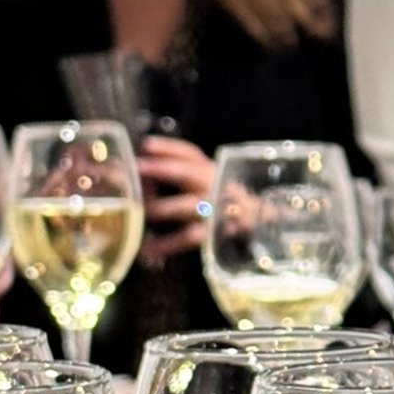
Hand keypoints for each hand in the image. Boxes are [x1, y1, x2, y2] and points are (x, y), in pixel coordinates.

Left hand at [136, 133, 215, 263]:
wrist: (256, 224)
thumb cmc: (222, 200)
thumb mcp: (208, 180)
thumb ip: (182, 174)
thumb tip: (140, 173)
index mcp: (210, 169)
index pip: (189, 154)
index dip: (168, 148)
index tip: (146, 145)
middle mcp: (213, 185)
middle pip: (187, 173)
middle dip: (161, 169)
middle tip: (138, 167)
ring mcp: (213, 210)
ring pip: (185, 206)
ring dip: (160, 207)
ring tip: (138, 210)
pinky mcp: (212, 234)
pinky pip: (186, 238)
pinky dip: (165, 244)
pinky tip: (145, 248)